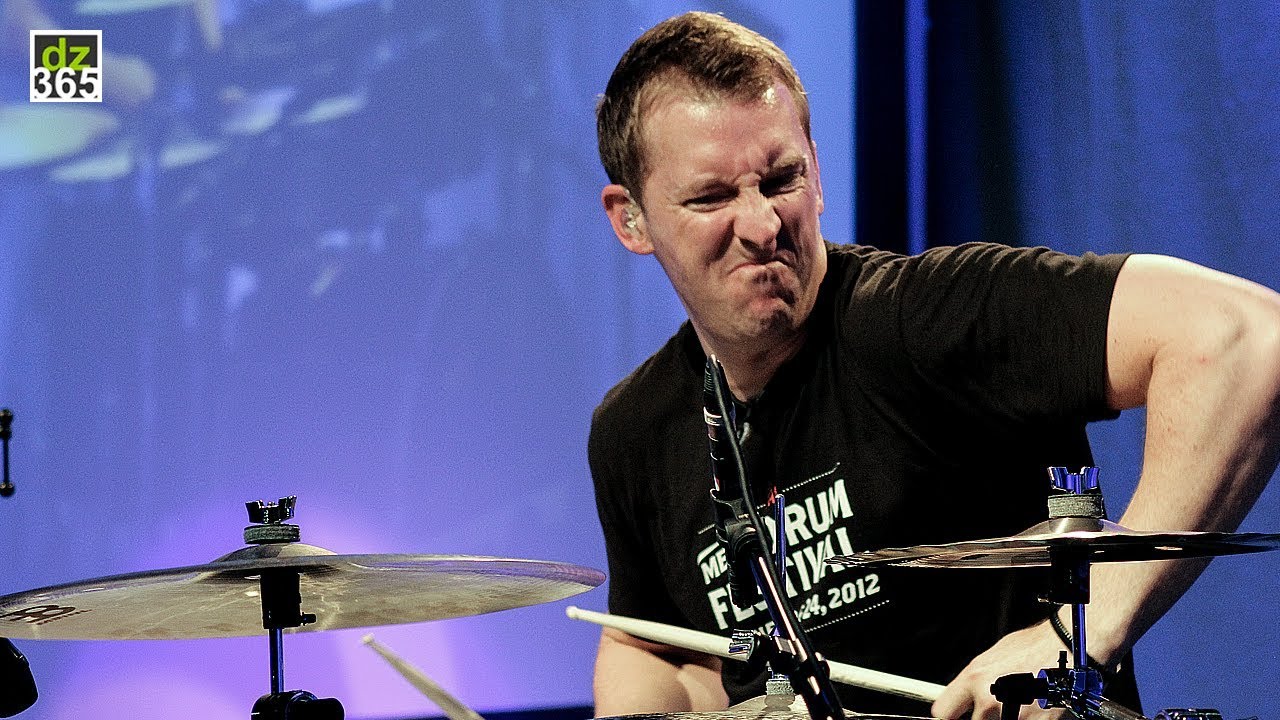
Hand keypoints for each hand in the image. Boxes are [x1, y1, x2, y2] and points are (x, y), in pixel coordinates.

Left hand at [931, 620, 1068, 719]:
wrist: (1069, 649)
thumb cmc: (1035, 647)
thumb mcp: (994, 656)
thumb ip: (976, 680)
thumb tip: (966, 696)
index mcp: (974, 677)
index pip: (943, 711)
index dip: (950, 715)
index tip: (954, 716)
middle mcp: (989, 698)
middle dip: (983, 717)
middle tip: (997, 706)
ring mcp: (1012, 714)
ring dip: (1005, 717)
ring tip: (1022, 702)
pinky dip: (1026, 719)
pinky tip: (1034, 707)